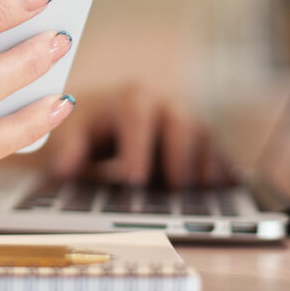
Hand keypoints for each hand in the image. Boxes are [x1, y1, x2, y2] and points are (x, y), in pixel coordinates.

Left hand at [45, 80, 230, 187]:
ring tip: (204, 192)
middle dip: (180, 152)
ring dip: (206, 163)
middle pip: (181, 121)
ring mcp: (187, 120)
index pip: (136, 116)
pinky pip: (219, 151)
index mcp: (130, 98)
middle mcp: (163, 104)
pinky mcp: (202, 140)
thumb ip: (69, 148)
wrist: (107, 115)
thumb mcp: (72, 132)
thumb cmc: (88, 125)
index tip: (134, 178)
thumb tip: (64, 167)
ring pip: (205, 136)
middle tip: (176, 186)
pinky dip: (223, 170)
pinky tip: (225, 190)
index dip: (138, 146)